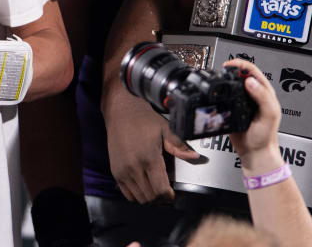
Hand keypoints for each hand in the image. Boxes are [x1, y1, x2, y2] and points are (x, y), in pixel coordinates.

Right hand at [103, 86, 198, 202]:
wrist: (120, 111)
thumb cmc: (144, 119)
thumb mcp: (165, 129)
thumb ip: (179, 146)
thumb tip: (196, 158)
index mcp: (149, 159)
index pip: (161, 190)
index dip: (169, 196)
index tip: (173, 192)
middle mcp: (134, 168)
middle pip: (151, 197)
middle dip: (161, 199)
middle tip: (167, 192)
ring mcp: (122, 171)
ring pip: (139, 198)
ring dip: (150, 198)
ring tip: (156, 189)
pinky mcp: (115, 171)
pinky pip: (127, 194)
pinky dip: (137, 195)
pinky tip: (144, 187)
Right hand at [224, 58, 281, 172]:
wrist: (255, 151)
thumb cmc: (265, 136)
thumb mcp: (269, 115)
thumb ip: (263, 97)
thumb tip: (250, 81)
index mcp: (265, 92)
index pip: (253, 70)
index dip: (241, 64)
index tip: (229, 66)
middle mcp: (254, 94)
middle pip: (241, 74)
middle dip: (231, 69)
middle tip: (221, 71)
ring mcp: (243, 101)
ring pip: (232, 84)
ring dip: (224, 79)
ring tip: (218, 79)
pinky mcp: (233, 108)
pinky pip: (225, 95)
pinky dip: (219, 91)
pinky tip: (216, 92)